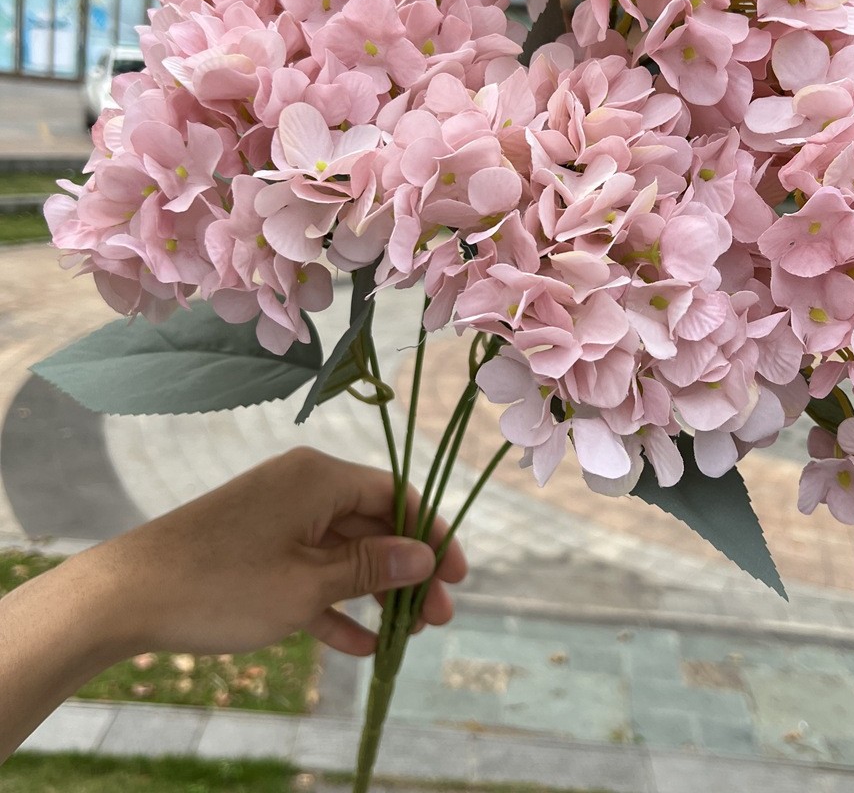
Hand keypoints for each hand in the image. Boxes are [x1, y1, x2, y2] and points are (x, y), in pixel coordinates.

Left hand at [90, 447, 466, 657]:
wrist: (124, 598)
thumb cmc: (221, 585)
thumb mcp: (307, 584)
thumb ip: (370, 569)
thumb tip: (424, 557)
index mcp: (320, 478)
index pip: (396, 494)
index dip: (432, 533)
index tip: (458, 576)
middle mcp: (303, 488)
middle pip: (373, 524)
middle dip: (408, 571)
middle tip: (439, 618)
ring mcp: (278, 519)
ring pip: (344, 551)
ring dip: (376, 591)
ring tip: (409, 634)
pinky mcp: (257, 549)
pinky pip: (309, 571)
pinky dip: (334, 603)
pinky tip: (361, 645)